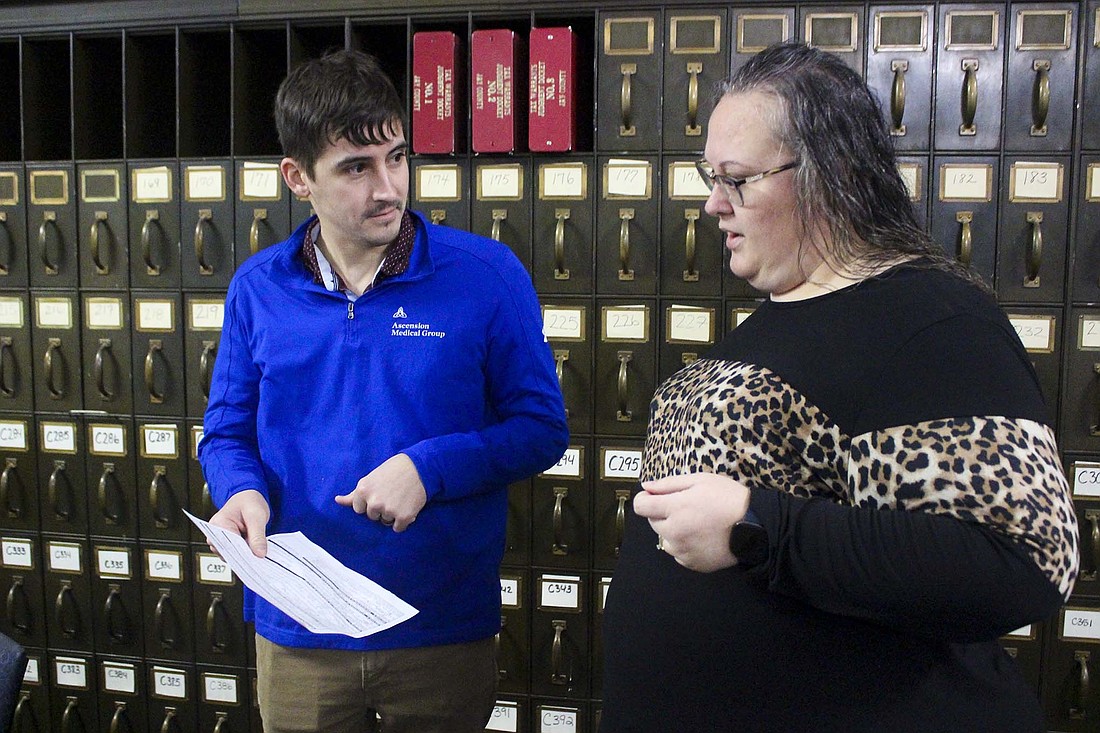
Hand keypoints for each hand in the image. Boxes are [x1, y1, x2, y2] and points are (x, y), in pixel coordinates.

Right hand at [209, 489, 270, 557]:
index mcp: (219, 524)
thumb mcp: (257, 516)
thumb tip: (259, 554)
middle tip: (260, 556)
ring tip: (256, 549)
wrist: (248, 497)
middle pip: (228, 553)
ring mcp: (219, 539)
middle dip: (244, 556)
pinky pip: (233, 553)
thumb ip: (257, 536)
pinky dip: (243, 553)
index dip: (244, 555)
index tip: (257, 559)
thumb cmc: (250, 501)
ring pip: (231, 555)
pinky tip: (253, 550)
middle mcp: (214, 533)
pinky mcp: (225, 542)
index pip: (229, 547)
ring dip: (244, 555)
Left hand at [335, 453, 426, 531]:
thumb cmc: (393, 470)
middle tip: (392, 495)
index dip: (369, 503)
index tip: (379, 493)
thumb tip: (336, 500)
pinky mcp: (403, 517)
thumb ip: (354, 494)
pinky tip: (407, 507)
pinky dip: (403, 521)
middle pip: (372, 516)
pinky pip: (398, 528)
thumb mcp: (370, 478)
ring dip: (392, 515)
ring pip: (385, 522)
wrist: (420, 467)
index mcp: (363, 491)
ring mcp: (388, 510)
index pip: (359, 509)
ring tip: (400, 499)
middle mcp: (373, 502)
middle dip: (380, 509)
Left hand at [633, 473, 750, 571]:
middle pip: (653, 523)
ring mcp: (683, 550)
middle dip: (663, 513)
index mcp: (675, 508)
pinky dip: (685, 545)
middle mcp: (674, 532)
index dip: (645, 499)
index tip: (653, 497)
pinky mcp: (693, 563)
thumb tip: (647, 487)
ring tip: (696, 523)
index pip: (640, 506)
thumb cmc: (729, 499)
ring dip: (674, 531)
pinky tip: (702, 536)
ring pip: (665, 539)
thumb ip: (669, 484)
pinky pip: (679, 553)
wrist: (756, 527)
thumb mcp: (700, 480)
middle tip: (686, 508)